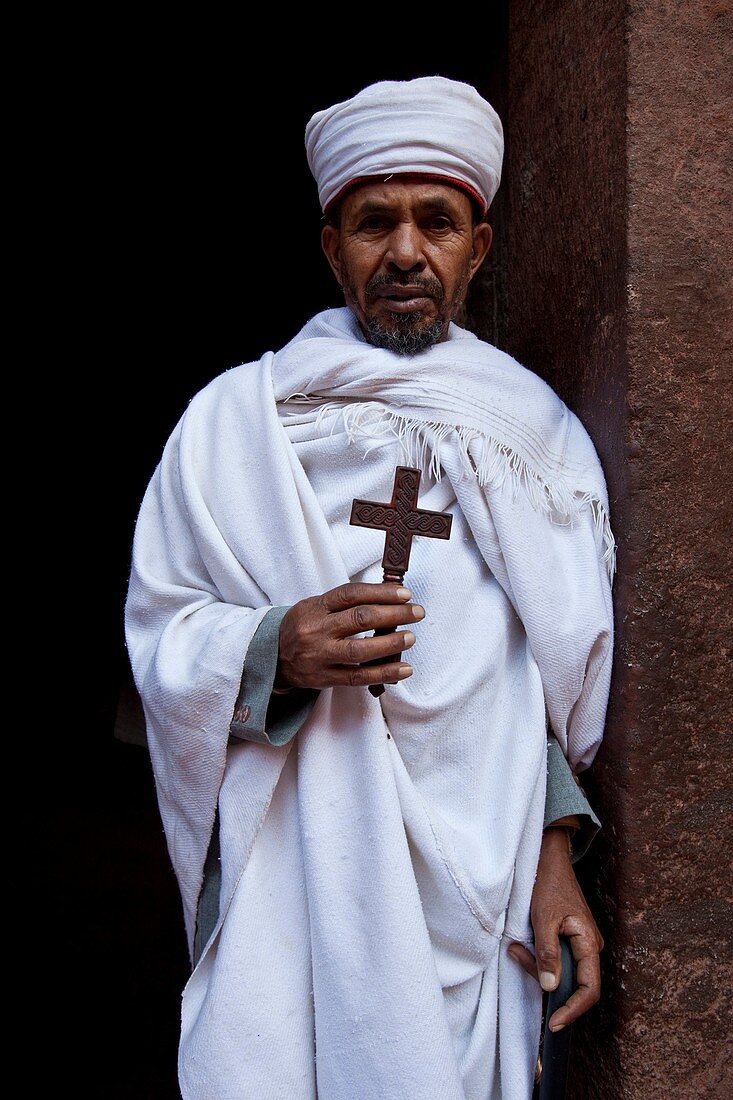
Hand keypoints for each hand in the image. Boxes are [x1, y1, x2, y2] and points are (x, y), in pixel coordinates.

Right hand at [275, 582, 424, 690]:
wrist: (272, 659)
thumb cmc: (301, 628)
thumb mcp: (314, 607)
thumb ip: (343, 604)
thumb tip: (386, 598)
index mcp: (315, 607)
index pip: (352, 594)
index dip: (381, 592)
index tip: (405, 593)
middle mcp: (317, 630)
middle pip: (360, 619)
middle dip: (394, 614)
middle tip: (416, 612)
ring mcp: (320, 656)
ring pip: (361, 650)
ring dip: (391, 643)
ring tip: (410, 638)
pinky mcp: (325, 679)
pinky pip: (359, 677)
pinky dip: (384, 673)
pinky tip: (404, 669)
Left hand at [507, 828, 603, 1031]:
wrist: (547, 858)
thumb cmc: (548, 884)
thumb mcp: (543, 918)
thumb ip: (548, 953)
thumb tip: (551, 988)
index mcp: (589, 943)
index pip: (589, 989)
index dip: (572, 1010)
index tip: (553, 1024)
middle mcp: (588, 947)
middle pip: (570, 982)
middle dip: (543, 978)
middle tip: (518, 957)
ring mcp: (578, 944)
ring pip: (559, 971)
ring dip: (535, 965)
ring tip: (515, 946)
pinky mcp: (566, 939)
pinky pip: (553, 959)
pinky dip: (535, 957)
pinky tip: (519, 945)